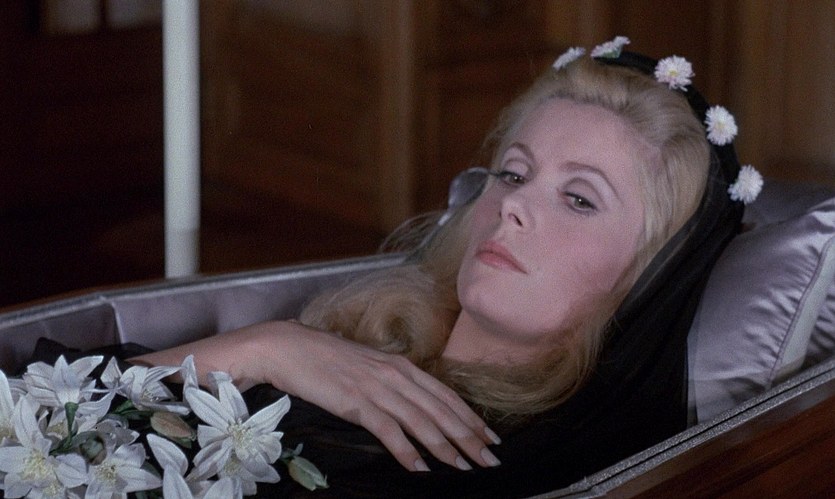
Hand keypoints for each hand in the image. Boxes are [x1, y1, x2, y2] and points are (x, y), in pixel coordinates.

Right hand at [242, 321, 502, 471]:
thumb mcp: (368, 367)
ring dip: (446, 447)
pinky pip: (388, 430)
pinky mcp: (356, 402)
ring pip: (421, 421)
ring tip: (464, 467)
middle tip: (491, 459)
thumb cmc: (326, 358)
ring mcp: (377, 388)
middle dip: (469, 436)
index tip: (491, 436)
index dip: (471, 416)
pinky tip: (420, 468)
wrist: (289, 347)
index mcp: (401, 365)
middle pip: (441, 410)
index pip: (446, 394)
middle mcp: (396, 374)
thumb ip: (392, 383)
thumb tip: (412, 406)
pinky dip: (406, 450)